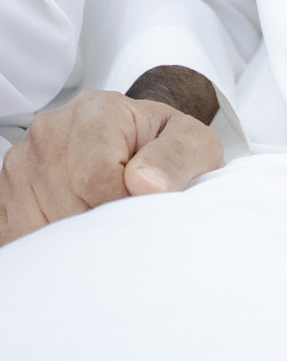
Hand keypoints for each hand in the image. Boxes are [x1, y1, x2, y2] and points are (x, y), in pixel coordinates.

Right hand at [0, 81, 222, 246]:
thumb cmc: (165, 148)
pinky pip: (17, 234)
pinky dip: (46, 249)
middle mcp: (50, 131)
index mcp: (96, 111)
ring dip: (72, 243)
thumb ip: (179, 157)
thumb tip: (147, 185)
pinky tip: (74, 235)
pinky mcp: (6, 192)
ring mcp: (22, 162)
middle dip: (99, 228)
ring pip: (37, 226)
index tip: (142, 209)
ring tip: (101, 225)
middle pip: (65, 205)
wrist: (138, 145)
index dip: (122, 206)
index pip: (96, 177)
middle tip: (124, 222)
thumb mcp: (194, 144)